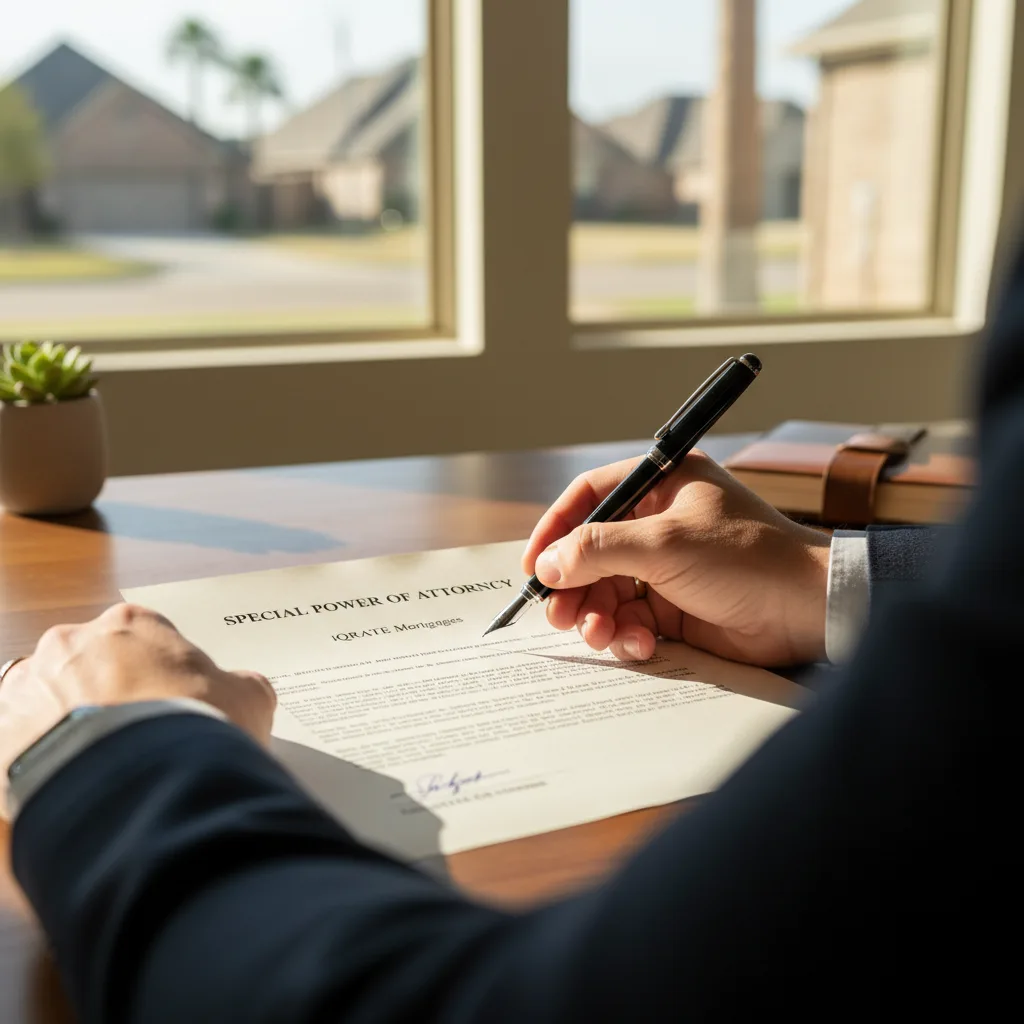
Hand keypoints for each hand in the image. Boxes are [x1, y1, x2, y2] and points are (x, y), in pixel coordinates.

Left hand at [0, 604, 275, 818]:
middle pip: (90, 666)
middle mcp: (71, 642)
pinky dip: (34, 764)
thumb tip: (238, 690)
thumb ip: (241, 685)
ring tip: (97, 773)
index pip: (145, 638)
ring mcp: (28, 687)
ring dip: (66, 728)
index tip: (172, 708)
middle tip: (135, 743)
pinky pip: (16, 745)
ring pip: (46, 703)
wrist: (141, 791)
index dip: (161, 676)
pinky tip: (68, 789)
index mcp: (132, 622)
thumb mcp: (249, 699)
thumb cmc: (196, 730)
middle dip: (108, 699)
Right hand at [522, 451, 830, 666]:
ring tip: (600, 634)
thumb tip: (547, 564)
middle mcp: (660, 523)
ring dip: (596, 616)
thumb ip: (598, 550)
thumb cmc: (745, 558)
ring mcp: (667, 568)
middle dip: (573, 586)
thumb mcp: (664, 544)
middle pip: (591, 553)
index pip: (590, 498)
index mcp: (662, 485)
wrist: (808, 611)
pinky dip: (626, 635)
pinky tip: (639, 645)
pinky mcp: (676, 609)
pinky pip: (631, 621)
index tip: (534, 565)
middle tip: (558, 614)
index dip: (556, 529)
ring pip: (606, 592)